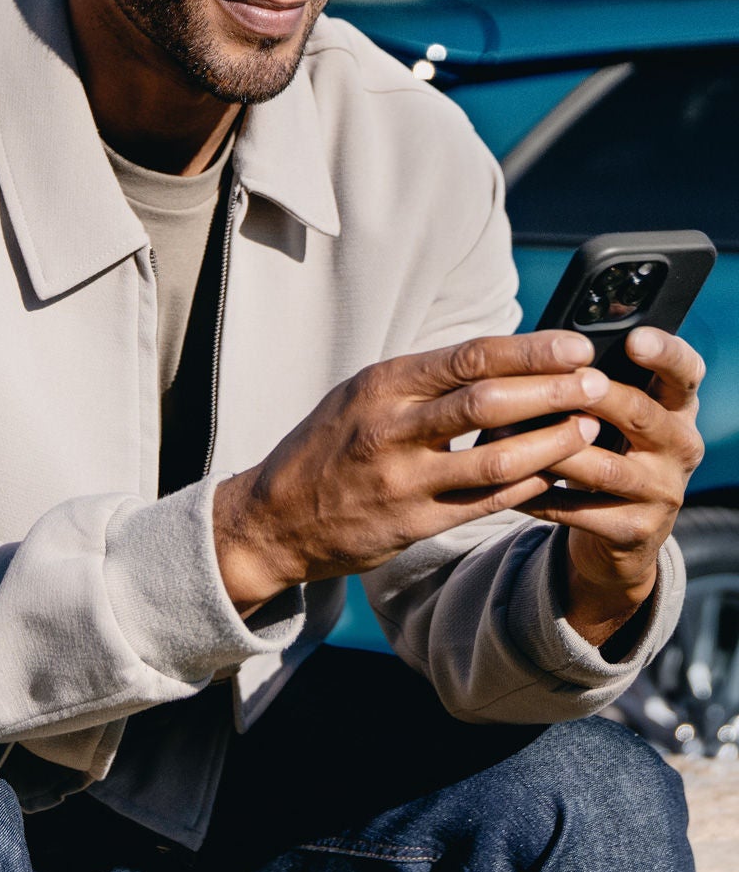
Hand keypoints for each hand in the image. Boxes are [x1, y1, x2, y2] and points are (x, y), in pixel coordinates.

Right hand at [214, 330, 609, 614]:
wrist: (275, 518)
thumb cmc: (330, 445)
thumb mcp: (364, 395)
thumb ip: (425, 379)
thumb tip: (502, 356)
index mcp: (382, 385)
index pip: (468, 357)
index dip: (530, 351)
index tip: (576, 346)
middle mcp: (391, 429)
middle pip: (488, 401)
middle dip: (551, 390)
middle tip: (596, 383)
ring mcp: (403, 480)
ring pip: (494, 458)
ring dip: (550, 442)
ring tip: (588, 429)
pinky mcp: (413, 524)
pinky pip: (484, 503)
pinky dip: (526, 485)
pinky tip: (555, 473)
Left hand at [519, 328, 705, 646]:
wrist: (623, 531)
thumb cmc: (610, 449)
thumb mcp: (618, 415)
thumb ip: (600, 381)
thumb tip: (552, 344)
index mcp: (678, 407)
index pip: (686, 372)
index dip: (665, 353)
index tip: (634, 339)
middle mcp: (681, 446)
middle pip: (642, 413)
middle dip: (597, 395)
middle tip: (561, 380)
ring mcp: (663, 491)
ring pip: (606, 467)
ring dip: (555, 450)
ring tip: (508, 434)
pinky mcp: (638, 530)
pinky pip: (581, 511)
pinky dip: (539, 495)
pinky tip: (507, 482)